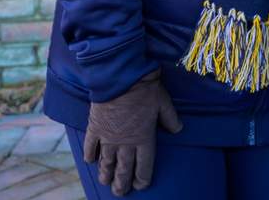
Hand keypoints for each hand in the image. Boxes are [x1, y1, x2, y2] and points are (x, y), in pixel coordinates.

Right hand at [83, 70, 182, 195]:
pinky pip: (90, 146)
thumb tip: (178, 130)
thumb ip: (170, 119)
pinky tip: (90, 161)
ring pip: (106, 161)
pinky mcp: (94, 129)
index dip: (142, 177)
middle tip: (120, 193)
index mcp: (143, 138)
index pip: (144, 165)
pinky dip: (90, 155)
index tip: (141, 186)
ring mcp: (107, 137)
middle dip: (122, 182)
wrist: (120, 79)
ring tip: (106, 183)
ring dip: (106, 173)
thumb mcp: (164, 104)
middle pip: (123, 168)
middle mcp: (125, 143)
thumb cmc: (145, 91)